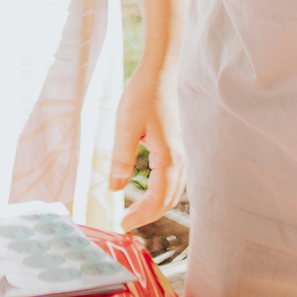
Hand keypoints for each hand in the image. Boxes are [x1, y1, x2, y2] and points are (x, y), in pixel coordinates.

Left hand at [110, 59, 185, 230]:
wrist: (160, 72)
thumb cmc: (143, 95)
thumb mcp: (125, 125)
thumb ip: (121, 159)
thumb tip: (115, 189)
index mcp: (168, 158)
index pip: (157, 200)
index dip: (140, 216)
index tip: (122, 225)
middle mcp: (179, 159)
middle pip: (168, 200)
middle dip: (149, 216)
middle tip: (126, 224)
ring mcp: (181, 153)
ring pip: (173, 191)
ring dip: (157, 206)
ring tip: (136, 212)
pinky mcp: (177, 146)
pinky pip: (174, 179)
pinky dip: (162, 192)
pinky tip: (149, 190)